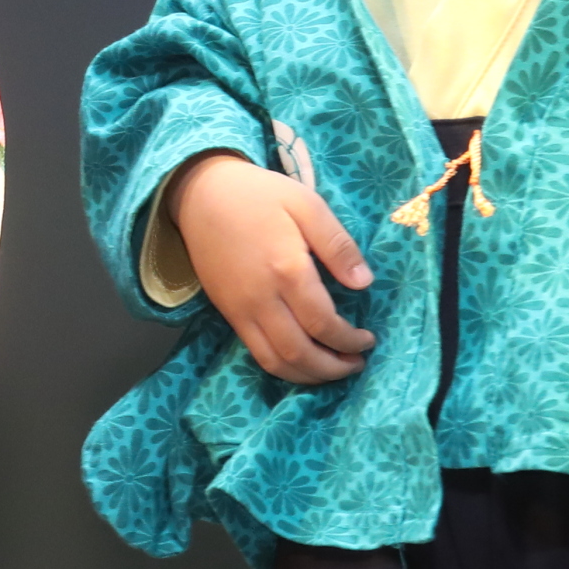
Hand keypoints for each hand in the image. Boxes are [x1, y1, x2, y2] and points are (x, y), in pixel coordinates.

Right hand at [168, 151, 375, 383]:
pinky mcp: (227, 312)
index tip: (368, 339)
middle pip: (299, 352)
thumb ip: (337, 244)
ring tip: (333, 369)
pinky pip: (255, 352)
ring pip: (275, 361)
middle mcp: (261, 298)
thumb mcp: (307, 204)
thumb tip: (364, 283)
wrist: (200, 194)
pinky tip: (301, 360)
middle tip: (357, 362)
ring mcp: (240, 309)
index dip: (350, 340)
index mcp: (287, 270)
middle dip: (333, 367)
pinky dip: (282, 367)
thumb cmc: (259, 195)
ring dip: (308, 375)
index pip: (323, 324)